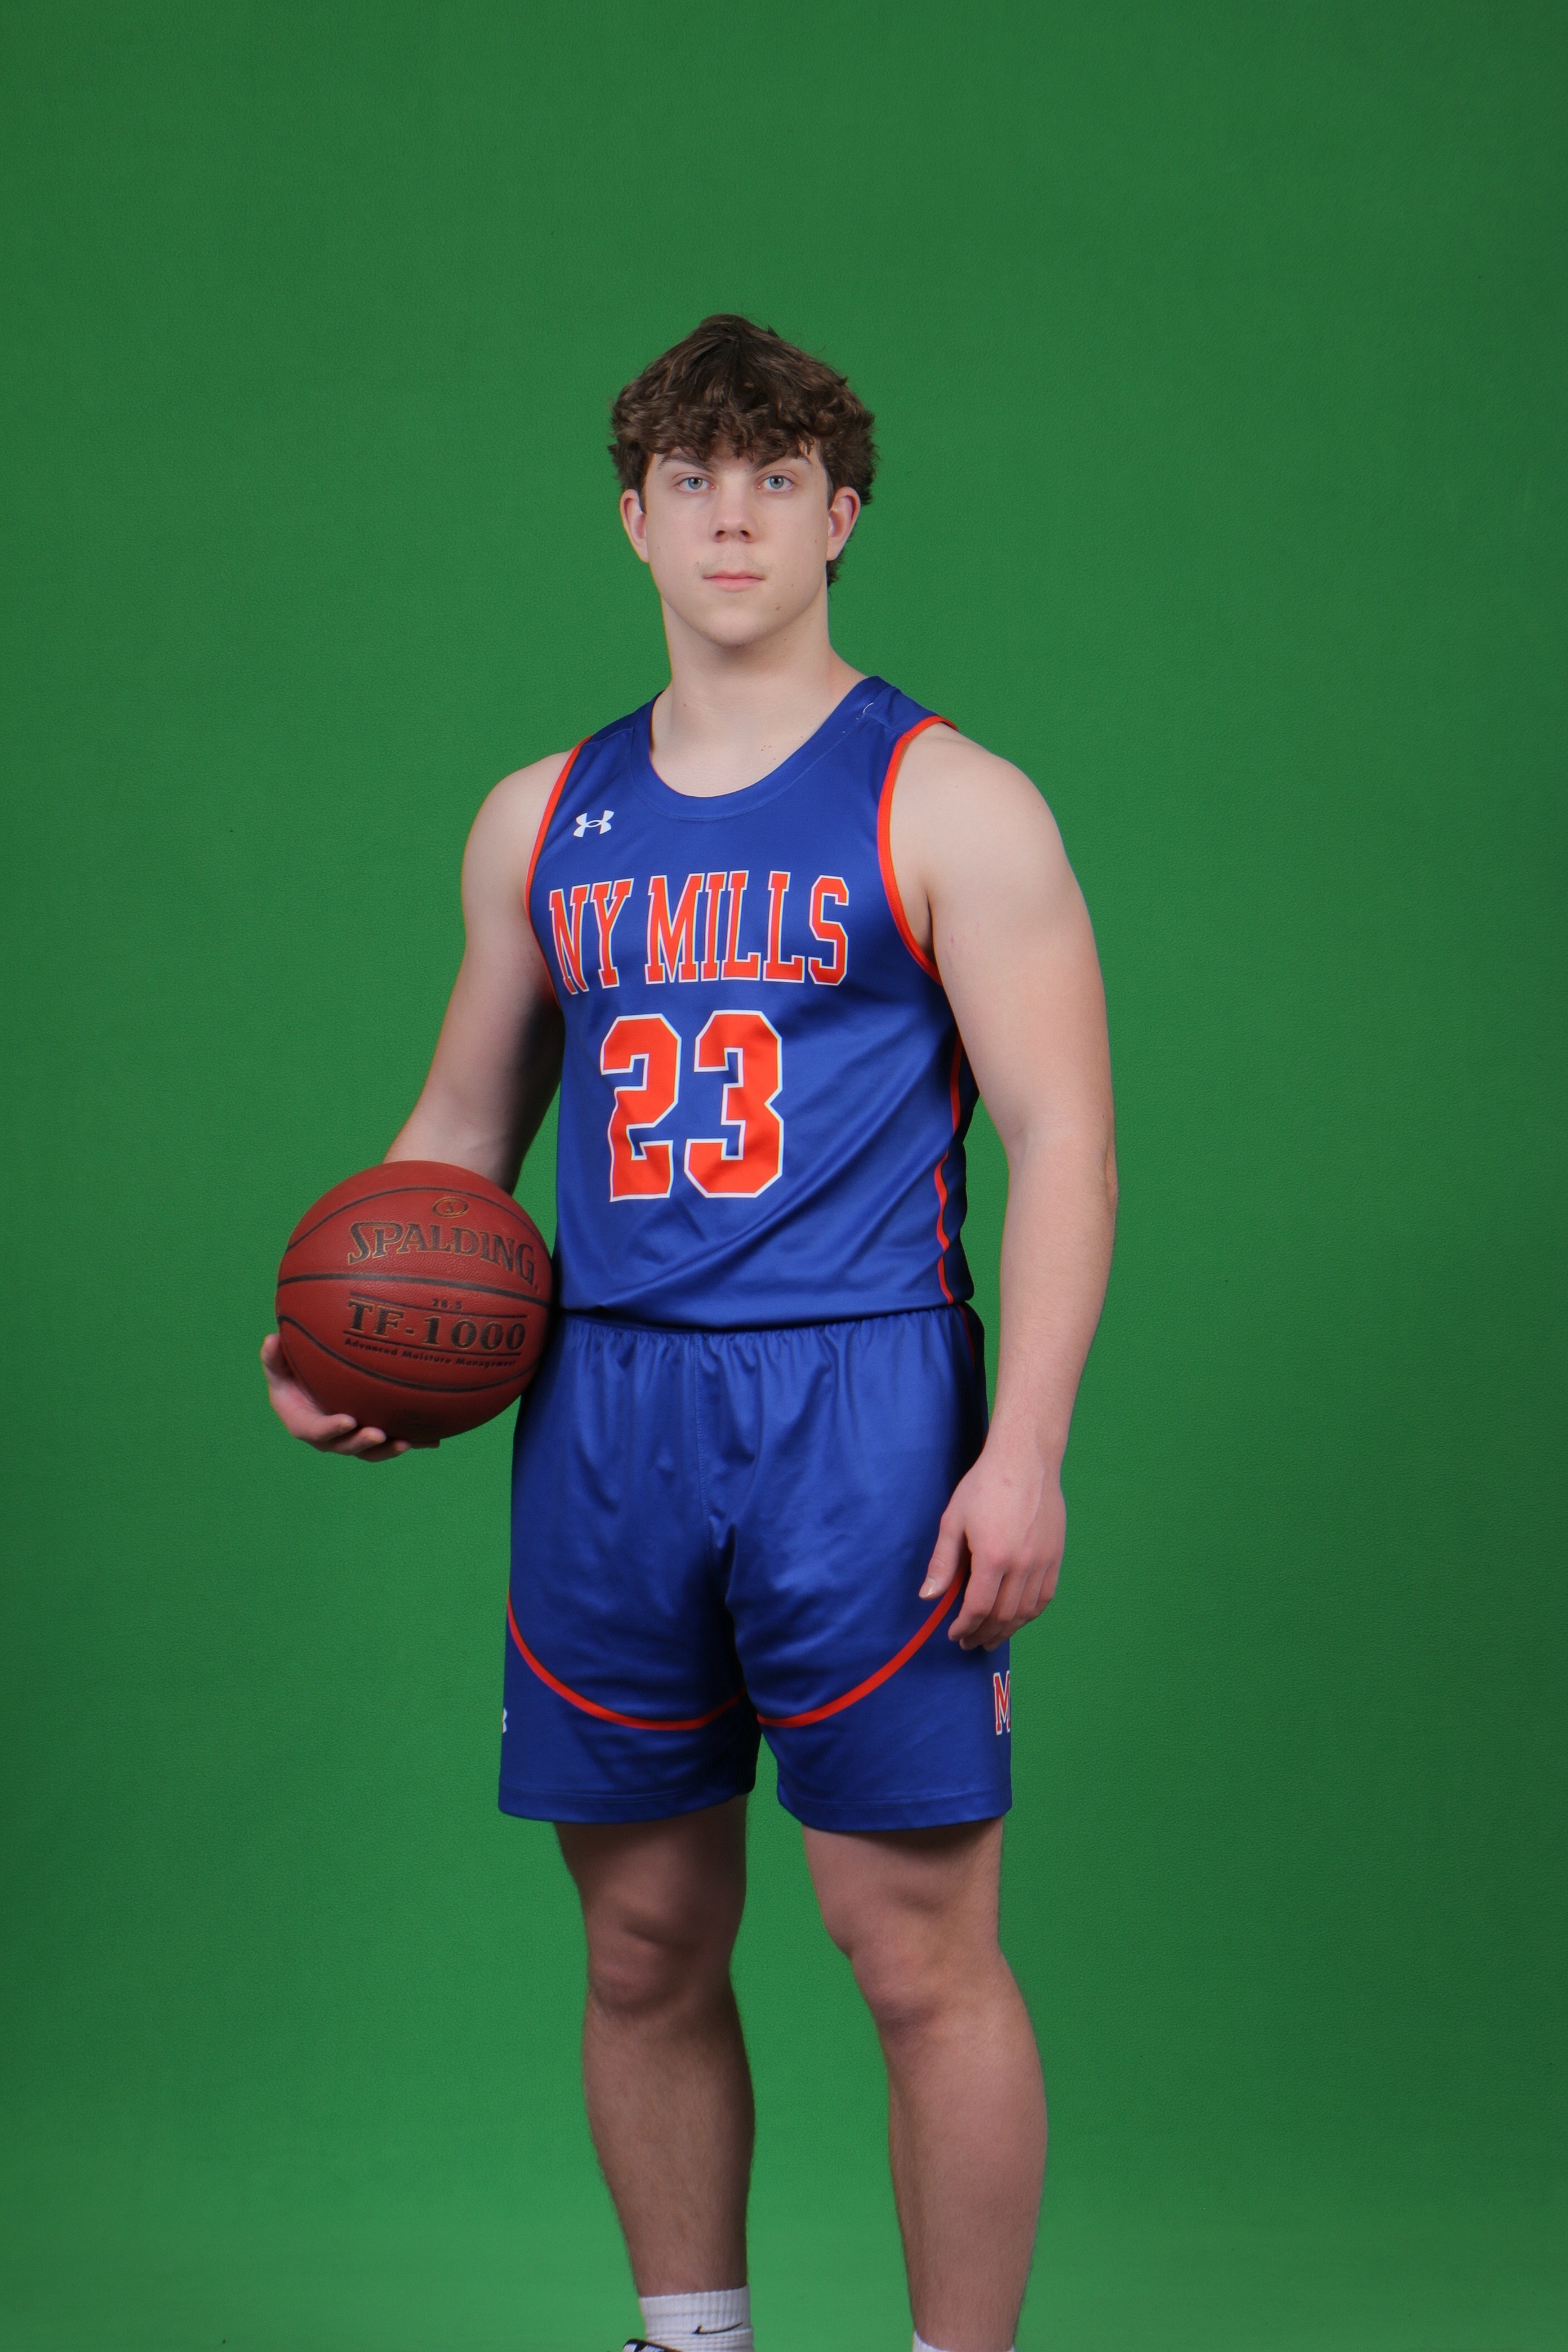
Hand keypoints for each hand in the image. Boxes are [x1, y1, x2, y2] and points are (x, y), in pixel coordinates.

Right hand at [259, 1333, 429, 1460]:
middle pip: (346, 1446)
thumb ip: (274, 1357)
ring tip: (407, 1442)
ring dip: (389, 1449)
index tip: (347, 1420)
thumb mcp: (278, 1366)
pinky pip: (391, 1440)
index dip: (331, 1429)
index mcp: (304, 1424)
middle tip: (378, 1433)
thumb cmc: (291, 1376)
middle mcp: (329, 1437)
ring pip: (371, 1451)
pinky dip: (413, 1441)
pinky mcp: (371, 1434)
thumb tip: (270, 1339)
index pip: (316, 1431)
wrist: (311, 1387)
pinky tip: (435, 1440)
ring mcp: (351, 1438)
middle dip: (362, 1443)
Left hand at [920, 1429, 1064, 1650]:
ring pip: (1026, 1611)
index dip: (965, 1627)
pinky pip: (1045, 1597)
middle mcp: (1022, 1564)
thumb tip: (928, 1597)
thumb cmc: (985, 1486)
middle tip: (969, 1642)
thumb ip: (943, 1563)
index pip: (978, 1608)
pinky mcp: (1056, 1556)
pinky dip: (1029, 1614)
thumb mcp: (953, 1520)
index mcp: (993, 1556)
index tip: (954, 1634)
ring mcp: (1043, 1561)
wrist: (1025, 1461)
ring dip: (1007, 1630)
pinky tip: (1016, 1618)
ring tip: (991, 1638)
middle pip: (1003, 1616)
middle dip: (983, 1634)